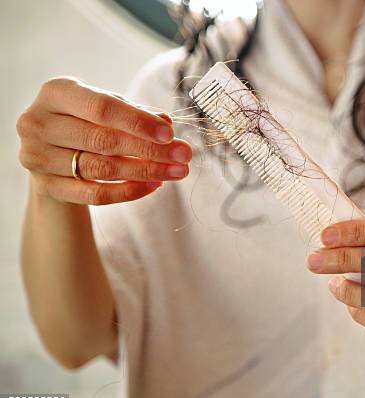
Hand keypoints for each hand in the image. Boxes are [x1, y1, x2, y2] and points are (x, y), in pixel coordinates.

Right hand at [16, 77, 191, 204]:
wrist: (52, 151)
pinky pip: (94, 194)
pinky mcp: (47, 186)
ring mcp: (37, 157)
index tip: (171, 134)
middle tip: (184, 156)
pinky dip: (129, 191)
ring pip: (101, 169)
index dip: (138, 122)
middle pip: (104, 141)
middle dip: (150, 150)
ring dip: (146, 171)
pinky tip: (155, 185)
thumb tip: (167, 122)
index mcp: (56, 93)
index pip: (102, 108)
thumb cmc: (87, 121)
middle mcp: (38, 123)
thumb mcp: (109, 109)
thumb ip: (136, 113)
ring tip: (176, 171)